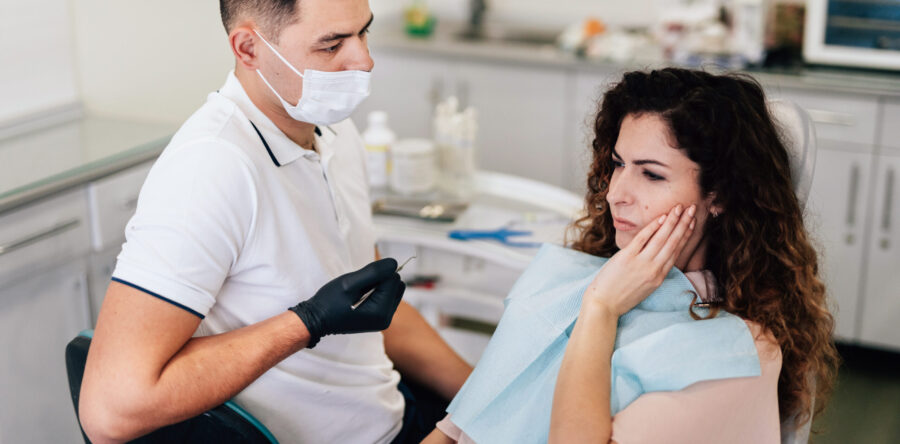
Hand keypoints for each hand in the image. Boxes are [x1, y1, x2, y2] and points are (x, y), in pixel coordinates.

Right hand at [290, 258, 405, 347]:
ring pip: (393, 289)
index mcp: (381, 312)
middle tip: (359, 287)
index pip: (393, 279)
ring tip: (359, 292)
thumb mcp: (349, 283)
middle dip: (381, 279)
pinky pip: (387, 296)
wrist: (317, 320)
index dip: (377, 273)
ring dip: (379, 285)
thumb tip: (394, 263)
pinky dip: (376, 292)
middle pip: (397, 284)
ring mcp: (384, 320)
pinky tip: (361, 297)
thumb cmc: (329, 302)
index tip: (360, 281)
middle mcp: (386, 319)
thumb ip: (374, 272)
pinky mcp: (380, 318)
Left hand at [583, 204, 695, 316]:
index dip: (686, 235)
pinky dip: (653, 227)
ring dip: (672, 221)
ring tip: (680, 207)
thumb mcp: (645, 286)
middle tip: (692, 208)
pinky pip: (643, 239)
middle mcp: (654, 269)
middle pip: (673, 242)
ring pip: (661, 238)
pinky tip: (661, 217)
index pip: (677, 251)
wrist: (603, 305)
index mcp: (660, 276)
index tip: (692, 222)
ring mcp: (641, 263)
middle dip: (684, 223)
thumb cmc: (622, 296)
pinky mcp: (627, 258)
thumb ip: (653, 270)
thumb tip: (659, 253)